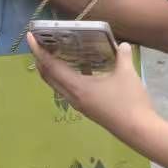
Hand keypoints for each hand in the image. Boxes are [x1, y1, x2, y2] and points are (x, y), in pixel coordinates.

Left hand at [26, 38, 156, 143]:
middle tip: (40, 42)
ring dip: (51, 70)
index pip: (51, 66)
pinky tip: (77, 69)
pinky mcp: (86, 109)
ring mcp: (79, 105)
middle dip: (41, 59)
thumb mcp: (127, 74)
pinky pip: (67, 90)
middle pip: (49, 77)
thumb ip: (122, 56)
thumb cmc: (129, 101)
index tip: (30, 37)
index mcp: (77, 87)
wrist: (138, 130)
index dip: (39, 51)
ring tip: (54, 53)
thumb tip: (122, 44)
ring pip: (57, 85)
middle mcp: (72, 96)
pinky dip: (64, 78)